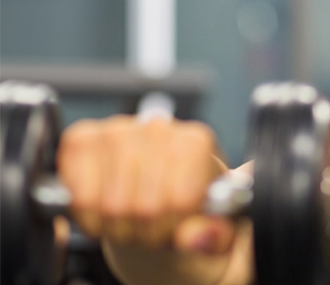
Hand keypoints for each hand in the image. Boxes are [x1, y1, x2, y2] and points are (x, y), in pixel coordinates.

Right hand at [58, 115, 235, 254]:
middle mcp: (157, 127)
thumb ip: (215, 235)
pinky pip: (78, 195)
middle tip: (151, 225)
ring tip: (131, 217)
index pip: (180, 201)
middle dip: (146, 230)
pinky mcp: (81, 139)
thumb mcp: (214, 226)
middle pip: (144, 206)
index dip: (175, 226)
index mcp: (196, 142)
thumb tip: (195, 237)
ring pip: (110, 205)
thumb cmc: (186, 204)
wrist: (155, 190)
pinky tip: (104, 207)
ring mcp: (116, 129)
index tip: (177, 224)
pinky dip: (88, 215)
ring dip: (117, 226)